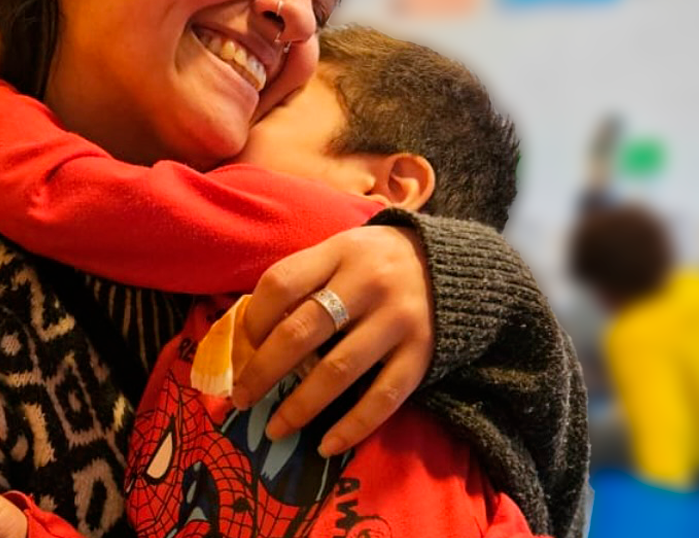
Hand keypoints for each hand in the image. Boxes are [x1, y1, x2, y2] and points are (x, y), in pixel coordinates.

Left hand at [230, 225, 432, 456]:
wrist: (455, 266)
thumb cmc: (377, 263)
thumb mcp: (340, 253)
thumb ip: (305, 281)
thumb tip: (255, 337)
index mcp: (339, 253)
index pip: (281, 284)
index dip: (254, 319)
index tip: (245, 346)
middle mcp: (368, 283)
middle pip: (302, 331)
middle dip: (263, 371)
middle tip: (242, 399)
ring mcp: (397, 319)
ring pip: (338, 370)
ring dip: (300, 406)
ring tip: (275, 428)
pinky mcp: (422, 354)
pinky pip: (382, 397)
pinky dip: (352, 426)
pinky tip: (326, 445)